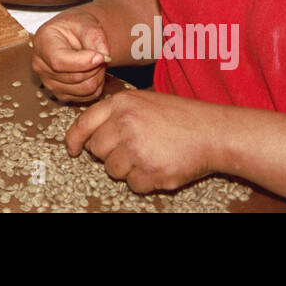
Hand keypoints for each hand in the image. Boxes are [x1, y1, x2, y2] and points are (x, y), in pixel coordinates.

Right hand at [32, 7, 111, 102]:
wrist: (74, 35)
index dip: (83, 62)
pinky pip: (87, 96)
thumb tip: (103, 57)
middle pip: (74, 77)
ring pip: (83, 89)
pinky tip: (94, 71)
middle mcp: (40, 65)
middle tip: (103, 55)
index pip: (59, 61)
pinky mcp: (60, 94)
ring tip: (98, 62)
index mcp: (43, 43)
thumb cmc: (77, 26)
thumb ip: (95, 37)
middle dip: (96, 67)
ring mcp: (48, 82)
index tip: (102, 56)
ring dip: (98, 76)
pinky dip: (97, 85)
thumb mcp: (86, 23)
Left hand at [66, 89, 223, 192]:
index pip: (84, 123)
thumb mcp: (144, 100)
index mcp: (122, 103)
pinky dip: (144, 180)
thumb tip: (88, 134)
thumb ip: (116, 113)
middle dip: (109, 154)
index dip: (74, 139)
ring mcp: (137, 149)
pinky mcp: (151, 171)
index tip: (73, 149)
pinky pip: (133, 184)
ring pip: (113, 170)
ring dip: (128, 168)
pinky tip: (159, 165)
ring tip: (150, 154)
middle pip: (96, 150)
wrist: (213, 132)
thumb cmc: (180, 116)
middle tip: (132, 148)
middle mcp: (125, 124)